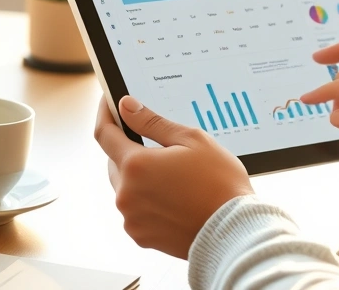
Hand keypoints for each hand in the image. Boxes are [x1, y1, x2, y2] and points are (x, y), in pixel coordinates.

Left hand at [94, 95, 253, 258]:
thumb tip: (127, 106)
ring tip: (173, 177)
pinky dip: (146, 201)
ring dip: (139, 177)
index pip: (105, 133)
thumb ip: (152, 122)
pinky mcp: (140, 235)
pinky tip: (173, 198)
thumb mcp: (192, 140)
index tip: (109, 103)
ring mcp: (131, 217)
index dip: (106, 114)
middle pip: (114, 162)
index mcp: (136, 165)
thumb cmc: (219, 183)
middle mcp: (126, 193)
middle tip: (158, 146)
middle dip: (129, 149)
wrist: (233, 230)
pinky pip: (135, 210)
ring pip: (125, 187)